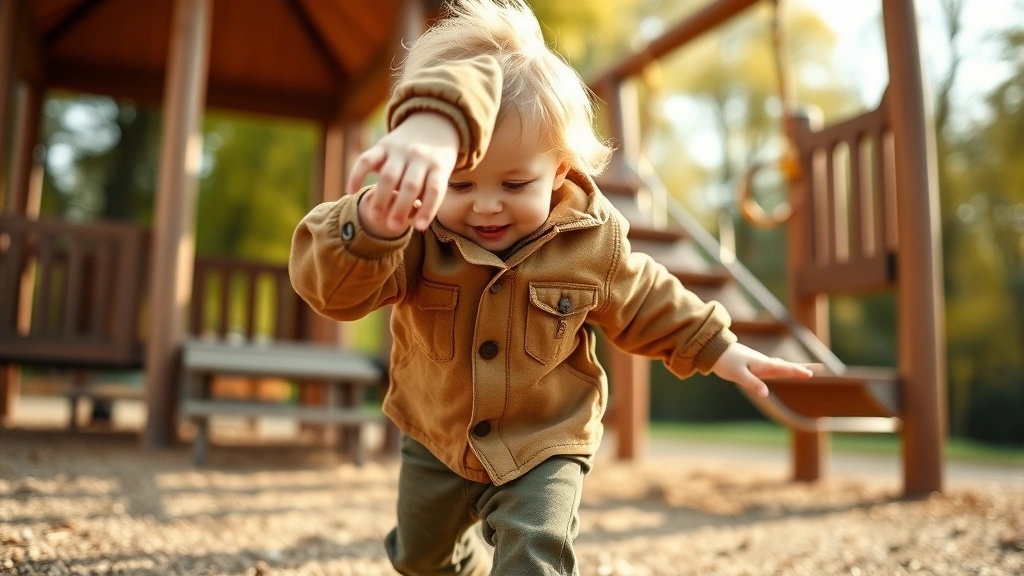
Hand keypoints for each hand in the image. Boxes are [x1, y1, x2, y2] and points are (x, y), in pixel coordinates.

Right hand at [348, 112, 459, 235]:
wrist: (431, 125)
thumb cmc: (434, 164)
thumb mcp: (440, 174)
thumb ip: (427, 195)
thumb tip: (410, 219)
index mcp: (438, 167)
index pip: (435, 190)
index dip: (428, 209)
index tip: (419, 227)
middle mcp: (419, 157)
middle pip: (410, 185)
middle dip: (400, 208)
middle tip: (392, 227)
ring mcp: (400, 151)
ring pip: (389, 175)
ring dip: (381, 198)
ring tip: (374, 217)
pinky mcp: (382, 145)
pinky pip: (367, 160)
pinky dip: (357, 175)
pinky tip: (350, 191)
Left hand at [711, 342, 812, 397]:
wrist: (713, 349)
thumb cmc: (726, 362)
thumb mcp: (738, 375)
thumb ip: (752, 384)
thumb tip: (766, 394)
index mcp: (762, 364)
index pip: (783, 368)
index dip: (797, 371)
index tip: (810, 374)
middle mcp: (763, 362)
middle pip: (785, 366)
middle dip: (799, 369)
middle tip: (816, 370)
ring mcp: (758, 362)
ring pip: (778, 365)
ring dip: (791, 367)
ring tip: (803, 370)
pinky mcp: (752, 363)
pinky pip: (771, 365)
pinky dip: (780, 366)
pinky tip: (780, 367)